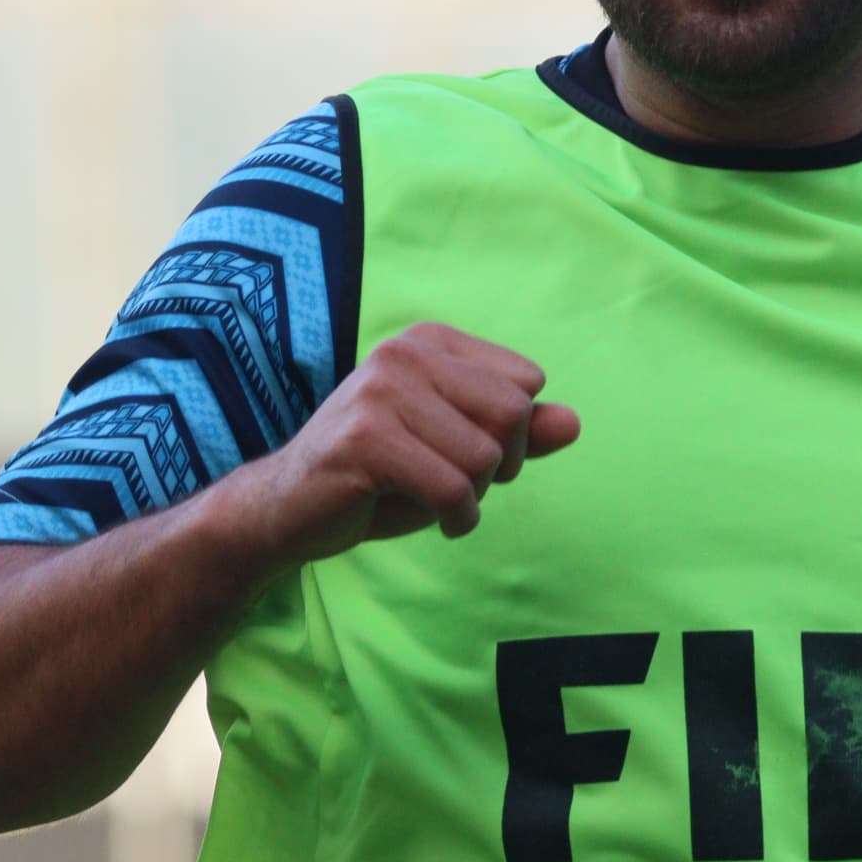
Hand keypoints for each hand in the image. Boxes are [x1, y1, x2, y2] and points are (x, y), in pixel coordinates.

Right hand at [222, 322, 581, 564]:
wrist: (288, 507)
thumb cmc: (380, 475)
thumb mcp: (456, 448)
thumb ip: (515, 433)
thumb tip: (573, 423)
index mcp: (429, 341)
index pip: (525, 383)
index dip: (513, 434)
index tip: (467, 452)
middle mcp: (404, 353)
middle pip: (511, 415)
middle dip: (498, 466)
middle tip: (455, 481)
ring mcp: (381, 392)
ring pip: (484, 457)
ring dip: (471, 496)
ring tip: (429, 497)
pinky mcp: (365, 439)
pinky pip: (452, 489)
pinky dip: (456, 518)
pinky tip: (432, 519)